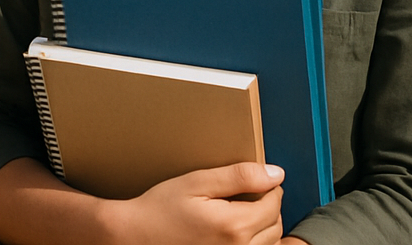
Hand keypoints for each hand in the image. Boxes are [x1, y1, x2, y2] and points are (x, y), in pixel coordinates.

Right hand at [110, 162, 285, 244]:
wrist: (136, 237)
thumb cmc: (160, 209)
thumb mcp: (197, 182)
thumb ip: (239, 176)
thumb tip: (275, 174)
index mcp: (234, 226)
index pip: (274, 203)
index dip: (268, 186)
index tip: (254, 180)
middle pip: (275, 225)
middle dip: (267, 205)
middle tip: (246, 193)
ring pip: (269, 243)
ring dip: (263, 225)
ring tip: (239, 212)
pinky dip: (254, 242)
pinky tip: (235, 231)